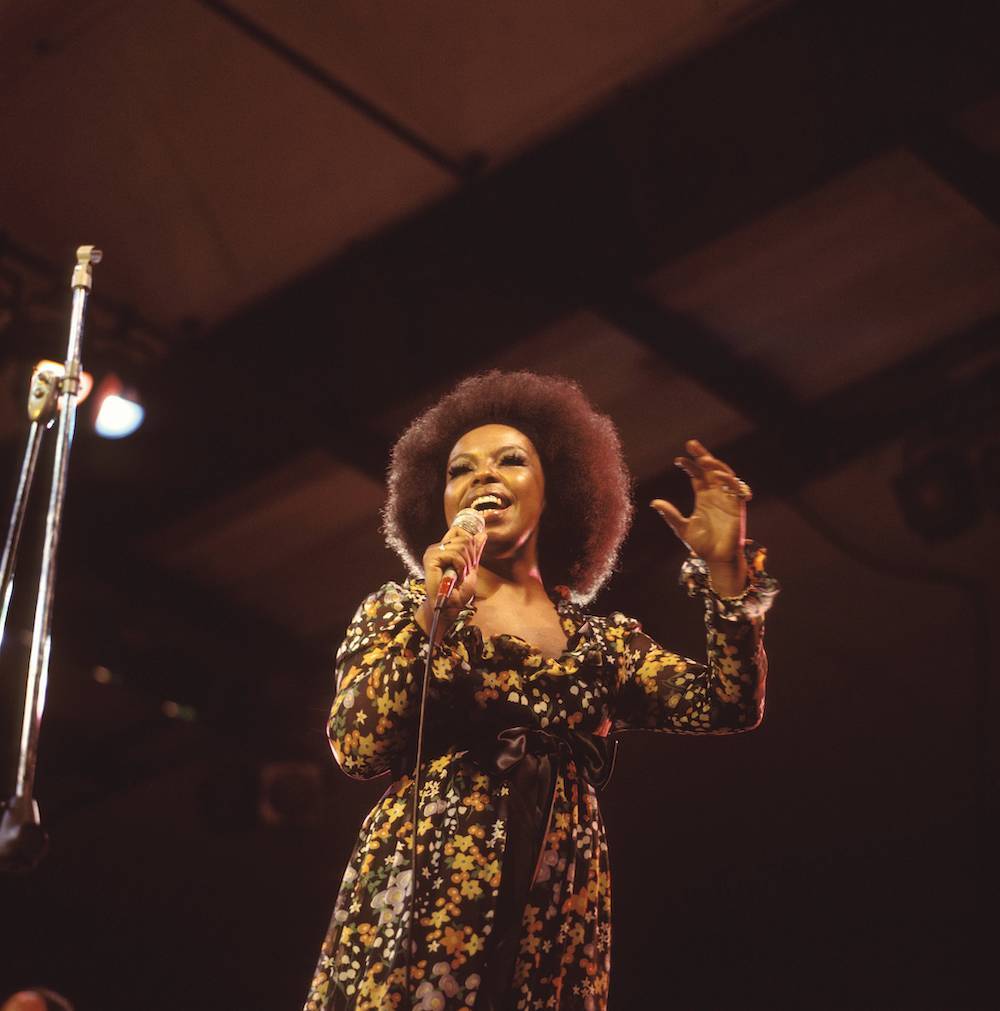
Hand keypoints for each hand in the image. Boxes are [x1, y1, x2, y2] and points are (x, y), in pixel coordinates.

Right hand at [416, 524, 486, 637]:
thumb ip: (475, 551)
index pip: (459, 530)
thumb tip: (482, 534)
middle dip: (471, 556)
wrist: (449, 608)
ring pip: (461, 544)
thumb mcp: (471, 567)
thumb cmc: (458, 592)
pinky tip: (456, 577)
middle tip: (465, 571)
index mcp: (445, 548)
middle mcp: (437, 548)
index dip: (471, 542)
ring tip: (460, 575)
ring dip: (466, 563)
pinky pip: (454, 554)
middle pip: (464, 537)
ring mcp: (433, 552)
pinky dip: (460, 566)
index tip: (471, 560)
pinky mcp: (431, 559)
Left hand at [651, 439, 748, 562]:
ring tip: (704, 459)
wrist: (717, 560)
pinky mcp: (737, 507)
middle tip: (691, 444)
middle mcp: (716, 495)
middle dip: (703, 456)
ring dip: (716, 465)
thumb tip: (654, 502)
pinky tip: (719, 477)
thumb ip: (670, 515)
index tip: (677, 460)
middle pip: (711, 469)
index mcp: (704, 497)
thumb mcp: (682, 528)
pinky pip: (738, 489)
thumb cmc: (702, 545)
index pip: (697, 475)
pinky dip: (731, 482)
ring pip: (725, 474)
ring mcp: (727, 499)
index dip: (689, 466)